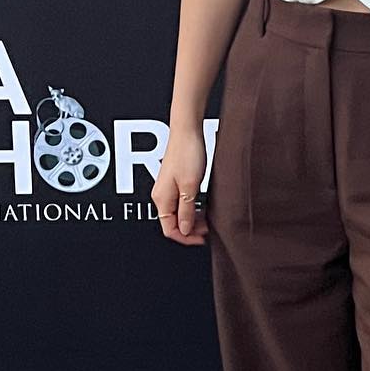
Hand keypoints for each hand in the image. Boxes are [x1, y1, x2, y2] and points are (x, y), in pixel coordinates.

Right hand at [153, 129, 209, 244]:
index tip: (201, 239)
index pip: (170, 229)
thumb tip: (186, 230)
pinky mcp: (176, 183)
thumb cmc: (187, 153)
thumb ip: (186, 210)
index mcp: (161, 199)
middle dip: (191, 230)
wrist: (187, 131)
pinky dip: (193, 209)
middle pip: (173, 223)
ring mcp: (169, 189)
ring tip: (208, 221)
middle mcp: (162, 195)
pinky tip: (204, 208)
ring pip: (179, 214)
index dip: (186, 238)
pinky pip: (182, 204)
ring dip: (193, 220)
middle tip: (207, 230)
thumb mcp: (189, 186)